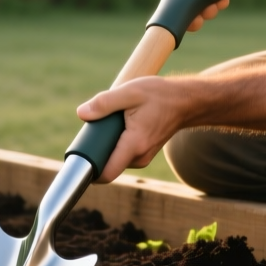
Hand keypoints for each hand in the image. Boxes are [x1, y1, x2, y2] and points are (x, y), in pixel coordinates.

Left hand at [76, 77, 190, 182]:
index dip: (89, 172)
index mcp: (134, 145)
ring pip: (114, 158)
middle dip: (96, 150)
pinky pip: (122, 154)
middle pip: (107, 164)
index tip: (79, 160)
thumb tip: (82, 113)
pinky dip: (116, 143)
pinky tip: (121, 126)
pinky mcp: (144, 153)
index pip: (107, 173)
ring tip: (113, 123)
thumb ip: (105, 103)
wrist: (186, 101)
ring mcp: (143, 157)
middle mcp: (139, 157)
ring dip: (107, 145)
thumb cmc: (160, 95)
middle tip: (96, 128)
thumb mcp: (130, 92)